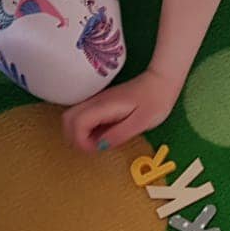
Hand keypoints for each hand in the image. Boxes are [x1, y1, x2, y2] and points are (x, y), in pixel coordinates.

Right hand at [62, 68, 182, 151]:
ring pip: (73, 116)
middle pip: (67, 119)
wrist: (162, 82)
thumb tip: (99, 145)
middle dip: (74, 137)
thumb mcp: (141, 123)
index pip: (77, 123)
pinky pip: (84, 115)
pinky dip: (86, 127)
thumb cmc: (155, 101)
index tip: (96, 149)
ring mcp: (97, 101)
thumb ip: (118, 134)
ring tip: (97, 142)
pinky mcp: (102, 102)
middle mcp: (96, 102)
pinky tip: (102, 133)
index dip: (81, 141)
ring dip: (78, 133)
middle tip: (93, 147)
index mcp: (104, 106)